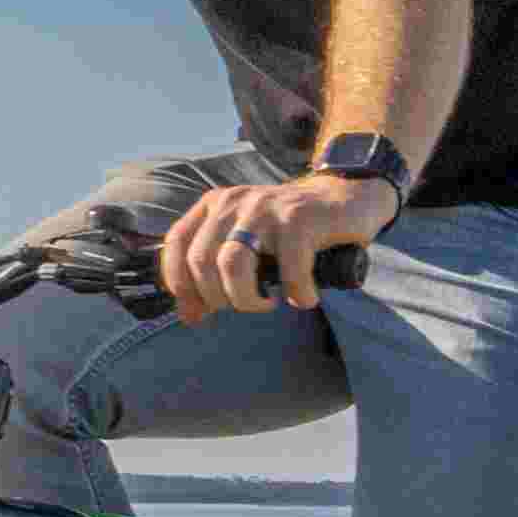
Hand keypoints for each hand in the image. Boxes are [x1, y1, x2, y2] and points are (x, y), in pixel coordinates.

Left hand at [155, 170, 392, 319]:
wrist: (342, 200)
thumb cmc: (289, 232)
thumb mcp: (245, 243)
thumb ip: (213, 273)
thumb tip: (189, 316)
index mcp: (214, 206)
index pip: (175, 243)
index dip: (179, 284)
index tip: (198, 310)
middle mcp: (233, 202)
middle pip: (201, 261)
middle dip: (218, 299)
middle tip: (244, 305)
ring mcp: (265, 208)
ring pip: (232, 265)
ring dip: (247, 299)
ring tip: (266, 303)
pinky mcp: (298, 219)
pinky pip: (288, 269)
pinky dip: (297, 293)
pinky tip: (304, 297)